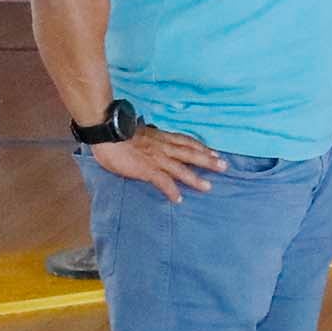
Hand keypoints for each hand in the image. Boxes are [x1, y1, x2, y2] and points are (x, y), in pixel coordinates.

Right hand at [92, 125, 224, 203]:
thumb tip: (148, 138)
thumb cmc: (117, 131)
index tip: (213, 151)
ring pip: (181, 169)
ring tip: (208, 187)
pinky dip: (172, 191)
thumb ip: (146, 136)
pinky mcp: (146, 169)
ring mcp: (156, 158)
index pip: (185, 141)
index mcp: (161, 137)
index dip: (200, 147)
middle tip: (224, 166)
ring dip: (196, 178)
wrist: (107, 131)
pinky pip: (163, 182)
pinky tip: (179, 199)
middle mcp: (163, 146)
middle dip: (208, 160)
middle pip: (190, 153)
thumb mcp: (138, 131)